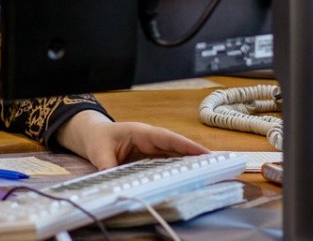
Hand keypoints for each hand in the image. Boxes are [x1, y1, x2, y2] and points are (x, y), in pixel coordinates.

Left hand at [55, 110, 209, 169]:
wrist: (95, 137)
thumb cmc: (99, 139)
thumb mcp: (99, 151)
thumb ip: (106, 164)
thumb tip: (112, 175)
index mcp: (141, 133)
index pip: (167, 138)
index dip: (185, 145)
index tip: (204, 153)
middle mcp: (151, 140)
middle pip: (177, 147)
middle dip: (196, 156)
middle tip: (217, 167)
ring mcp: (153, 149)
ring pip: (176, 156)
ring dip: (192, 164)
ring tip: (211, 174)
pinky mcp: (152, 158)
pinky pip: (169, 164)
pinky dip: (181, 170)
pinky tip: (192, 179)